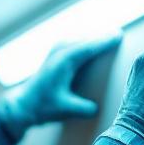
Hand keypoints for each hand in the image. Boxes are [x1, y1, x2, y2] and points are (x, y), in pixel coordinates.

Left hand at [0, 34, 122, 135]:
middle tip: (119, 34)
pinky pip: (76, 42)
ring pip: (80, 39)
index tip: (119, 36)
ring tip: (110, 37)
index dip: (104, 41)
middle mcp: (60, 51)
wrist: (24, 105)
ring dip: (94, 38)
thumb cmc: (43, 106)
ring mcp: (57, 50)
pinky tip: (94, 44)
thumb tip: (97, 108)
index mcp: (64, 61)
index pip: (89, 47)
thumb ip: (83, 109)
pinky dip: (86, 42)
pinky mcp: (56, 54)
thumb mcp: (64, 110)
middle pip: (86, 39)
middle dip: (102, 36)